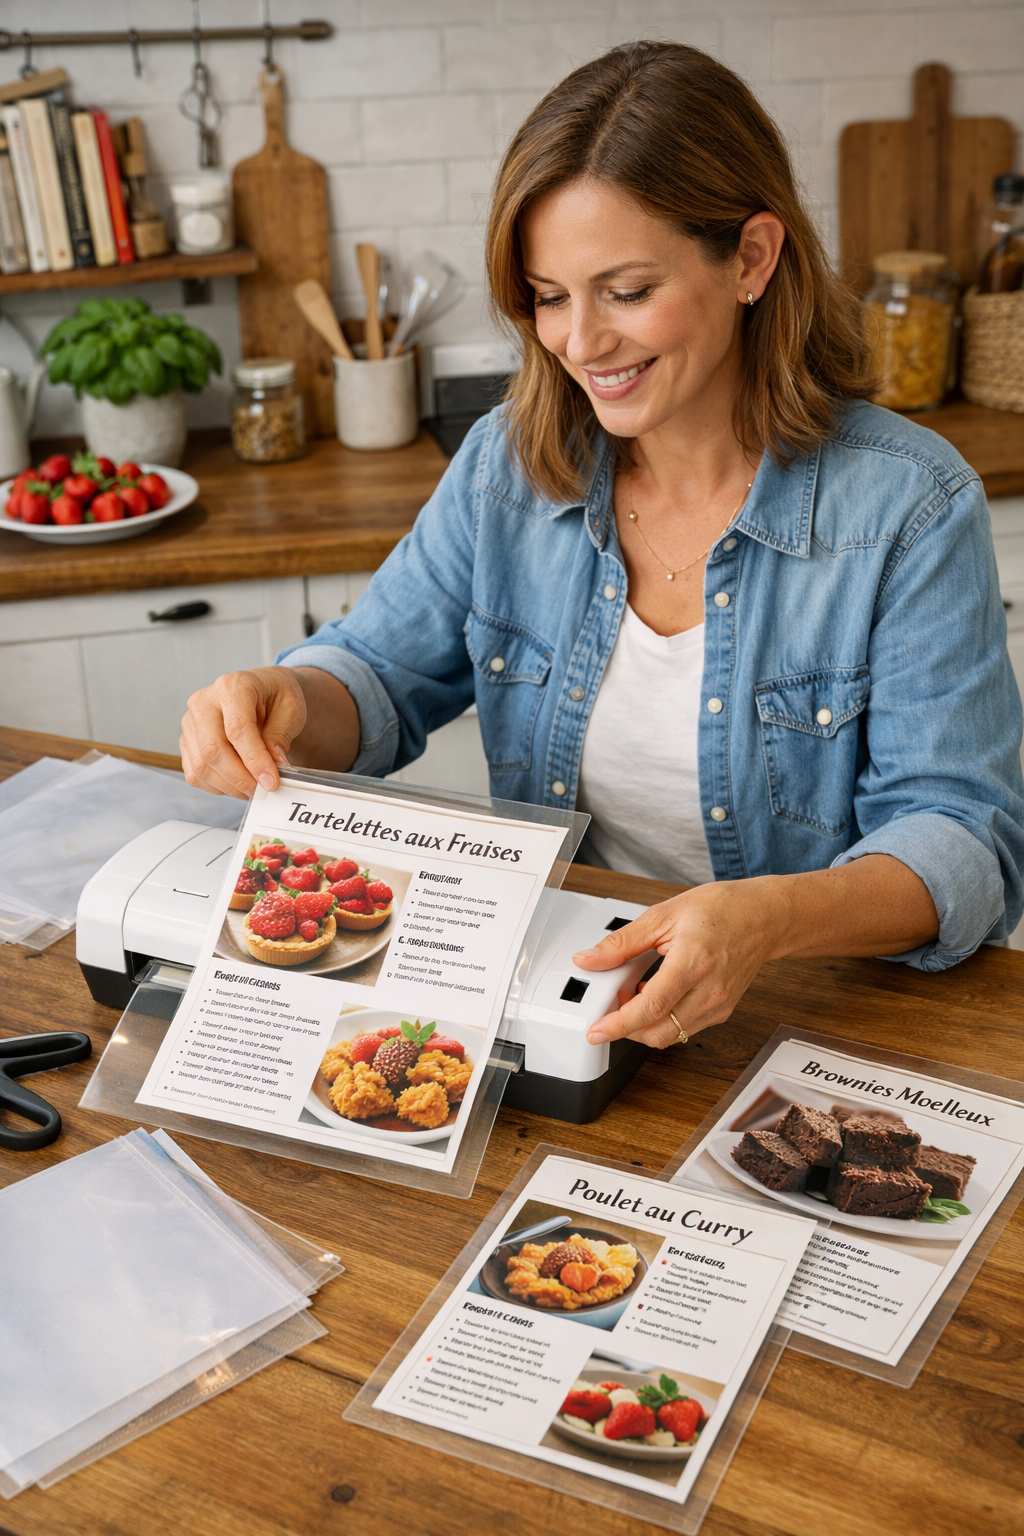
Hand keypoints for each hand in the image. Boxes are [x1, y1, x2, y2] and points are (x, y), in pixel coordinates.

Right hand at [180, 666, 306, 797]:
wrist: (264, 693)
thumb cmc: (276, 697)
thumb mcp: (291, 709)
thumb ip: (280, 736)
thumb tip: (274, 766)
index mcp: (231, 686)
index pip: (237, 728)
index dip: (254, 759)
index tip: (271, 781)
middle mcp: (204, 702)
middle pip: (212, 750)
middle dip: (241, 778)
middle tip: (264, 790)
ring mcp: (191, 723)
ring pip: (202, 766)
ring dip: (230, 786)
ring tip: (254, 788)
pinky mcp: (187, 742)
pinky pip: (195, 774)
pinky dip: (218, 787)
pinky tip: (238, 784)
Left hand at [573, 879, 784, 1049]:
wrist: (764, 917)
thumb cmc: (722, 909)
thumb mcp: (664, 915)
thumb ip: (623, 942)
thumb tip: (589, 959)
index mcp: (693, 963)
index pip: (650, 1007)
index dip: (618, 1024)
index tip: (596, 1031)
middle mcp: (709, 991)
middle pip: (659, 1032)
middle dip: (626, 1029)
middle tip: (610, 1006)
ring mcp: (718, 1005)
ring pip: (671, 1035)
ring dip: (644, 1025)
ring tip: (633, 994)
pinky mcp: (722, 1011)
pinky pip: (685, 1027)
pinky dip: (663, 1020)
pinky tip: (655, 995)